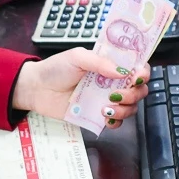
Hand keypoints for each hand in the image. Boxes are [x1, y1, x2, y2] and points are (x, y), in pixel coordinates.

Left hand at [11, 48, 151, 124]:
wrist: (36, 89)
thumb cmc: (55, 69)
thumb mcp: (77, 57)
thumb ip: (100, 62)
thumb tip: (122, 71)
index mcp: (110, 65)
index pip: (137, 67)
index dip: (142, 72)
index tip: (136, 77)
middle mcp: (112, 82)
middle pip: (139, 89)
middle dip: (134, 93)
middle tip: (116, 94)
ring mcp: (106, 99)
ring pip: (131, 107)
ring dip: (124, 108)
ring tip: (106, 107)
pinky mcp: (97, 115)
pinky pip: (117, 122)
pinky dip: (116, 121)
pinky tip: (105, 117)